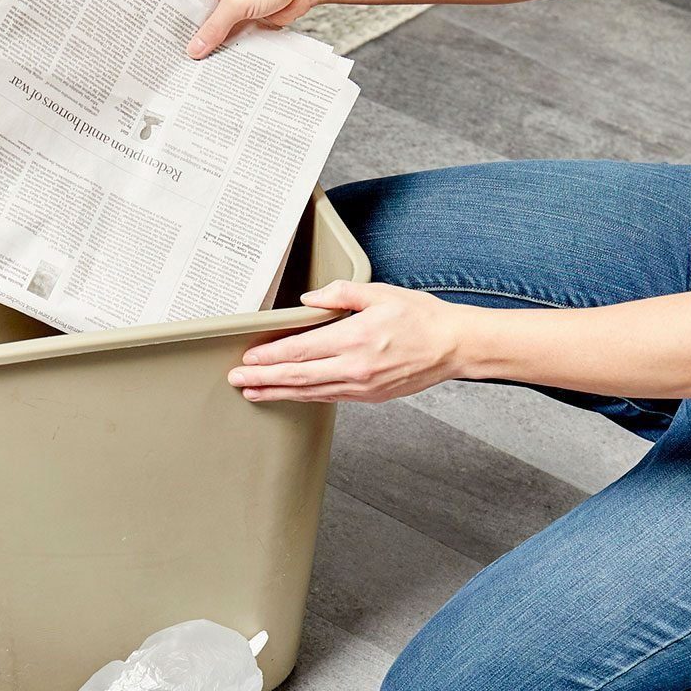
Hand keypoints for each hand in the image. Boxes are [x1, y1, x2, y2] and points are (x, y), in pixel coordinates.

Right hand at [186, 0, 335, 58]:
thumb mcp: (237, 1)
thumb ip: (214, 27)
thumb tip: (195, 47)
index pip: (182, 5)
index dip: (177, 27)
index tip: (171, 47)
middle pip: (199, 23)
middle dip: (198, 41)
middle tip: (188, 62)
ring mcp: (232, 7)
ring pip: (217, 34)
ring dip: (216, 48)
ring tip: (204, 66)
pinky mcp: (246, 20)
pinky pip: (234, 40)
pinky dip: (232, 49)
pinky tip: (226, 62)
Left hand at [227, 281, 464, 402]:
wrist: (454, 346)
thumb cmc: (422, 317)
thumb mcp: (380, 293)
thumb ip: (340, 295)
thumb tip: (308, 301)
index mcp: (354, 338)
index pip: (300, 351)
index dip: (270, 357)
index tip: (249, 357)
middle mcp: (354, 367)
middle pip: (297, 377)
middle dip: (263, 379)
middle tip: (237, 379)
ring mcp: (361, 386)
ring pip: (310, 392)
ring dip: (278, 393)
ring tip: (253, 392)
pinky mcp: (369, 396)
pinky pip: (329, 397)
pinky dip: (304, 396)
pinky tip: (289, 394)